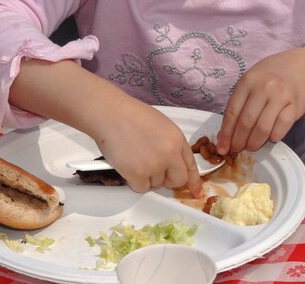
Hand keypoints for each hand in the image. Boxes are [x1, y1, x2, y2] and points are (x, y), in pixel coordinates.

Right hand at [86, 95, 203, 196]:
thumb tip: (170, 163)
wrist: (109, 113)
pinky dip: (133, 180)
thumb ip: (169, 144)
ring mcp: (154, 165)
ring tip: (132, 157)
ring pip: (156, 184)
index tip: (195, 191)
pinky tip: (126, 164)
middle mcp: (170, 153)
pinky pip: (141, 188)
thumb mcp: (159, 125)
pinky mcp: (138, 173)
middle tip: (152, 171)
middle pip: (178, 180)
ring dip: (145, 177)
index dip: (193, 180)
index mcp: (177, 139)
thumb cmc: (128, 115)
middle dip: (167, 179)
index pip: (191, 165)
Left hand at [216, 47, 304, 154]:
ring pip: (263, 127)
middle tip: (237, 149)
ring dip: (255, 142)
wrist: (298, 68)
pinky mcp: (295, 106)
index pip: (232, 112)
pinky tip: (269, 139)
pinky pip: (281, 127)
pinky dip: (273, 137)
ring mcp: (280, 97)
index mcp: (247, 82)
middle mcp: (263, 88)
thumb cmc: (267, 79)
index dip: (226, 133)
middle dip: (239, 140)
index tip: (222, 147)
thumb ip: (238, 105)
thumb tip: (225, 135)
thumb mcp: (249, 84)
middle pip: (246, 122)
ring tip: (250, 147)